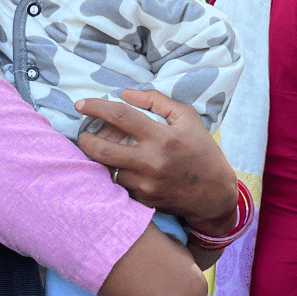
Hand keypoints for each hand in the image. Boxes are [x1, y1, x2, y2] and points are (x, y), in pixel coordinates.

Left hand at [76, 89, 238, 227]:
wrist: (215, 194)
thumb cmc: (202, 150)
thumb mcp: (187, 118)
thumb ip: (156, 101)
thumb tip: (125, 94)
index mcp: (162, 137)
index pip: (120, 116)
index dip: (96, 107)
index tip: (81, 105)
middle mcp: (150, 162)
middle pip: (102, 150)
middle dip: (85, 139)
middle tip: (84, 133)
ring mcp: (145, 185)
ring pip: (108, 169)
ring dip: (102, 158)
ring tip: (107, 149)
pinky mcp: (143, 201)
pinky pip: (119, 185)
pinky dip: (116, 173)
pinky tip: (122, 166)